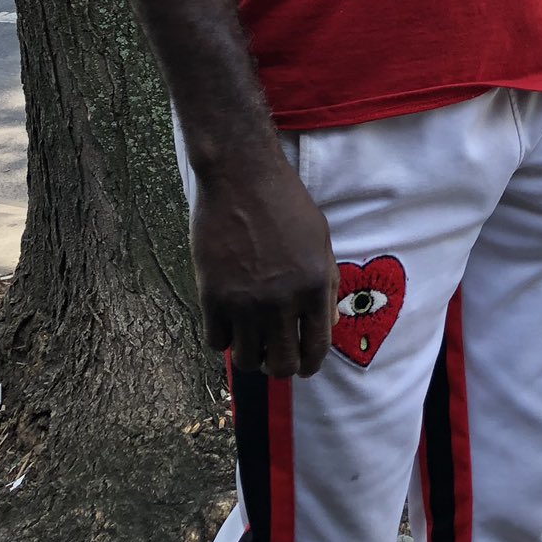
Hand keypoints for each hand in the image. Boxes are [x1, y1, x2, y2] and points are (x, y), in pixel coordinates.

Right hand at [192, 151, 338, 377]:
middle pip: (281, 365)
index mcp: (315, 287)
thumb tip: (328, 322)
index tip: (303, 364)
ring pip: (246, 361)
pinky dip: (223, 337)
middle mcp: (282, 302)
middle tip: (273, 352)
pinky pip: (216, 342)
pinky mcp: (213, 296)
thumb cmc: (286, 202)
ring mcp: (246, 302)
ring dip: (250, 354)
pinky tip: (227, 321)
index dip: (310, 364)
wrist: (241, 176)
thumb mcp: (320, 239)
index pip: (317, 349)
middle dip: (279, 365)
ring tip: (249, 338)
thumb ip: (327, 283)